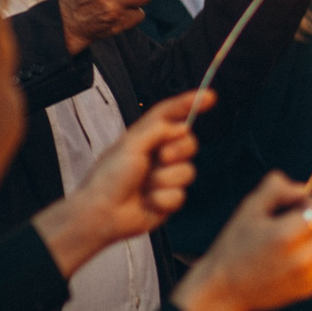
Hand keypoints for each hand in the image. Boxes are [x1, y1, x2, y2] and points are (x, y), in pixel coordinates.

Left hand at [35, 92, 201, 275]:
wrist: (102, 214)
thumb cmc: (108, 179)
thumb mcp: (130, 146)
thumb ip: (157, 131)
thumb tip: (180, 127)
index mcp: (144, 138)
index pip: (169, 114)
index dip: (188, 103)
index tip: (209, 96)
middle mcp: (156, 155)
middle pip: (188, 143)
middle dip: (179, 151)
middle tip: (162, 157)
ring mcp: (164, 177)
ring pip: (188, 171)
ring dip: (166, 179)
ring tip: (147, 187)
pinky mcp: (168, 198)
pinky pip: (181, 195)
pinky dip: (164, 199)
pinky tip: (148, 202)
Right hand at [171, 173, 311, 310]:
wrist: (223, 291)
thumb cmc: (234, 246)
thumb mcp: (249, 208)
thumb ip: (278, 189)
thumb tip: (304, 189)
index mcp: (287, 236)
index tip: (294, 206)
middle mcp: (304, 259)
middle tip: (285, 223)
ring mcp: (309, 275)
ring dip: (308, 237)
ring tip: (278, 245)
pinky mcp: (310, 288)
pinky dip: (304, 256)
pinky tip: (280, 262)